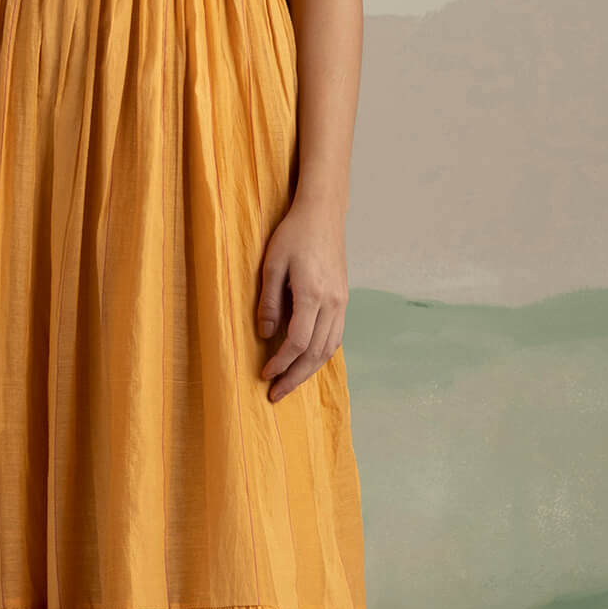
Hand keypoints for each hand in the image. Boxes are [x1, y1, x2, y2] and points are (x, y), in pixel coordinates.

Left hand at [254, 196, 348, 401]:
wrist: (323, 214)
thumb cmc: (293, 235)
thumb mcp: (272, 265)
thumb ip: (269, 302)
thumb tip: (265, 335)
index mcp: (312, 294)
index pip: (297, 341)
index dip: (280, 362)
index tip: (264, 374)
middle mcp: (332, 302)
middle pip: (315, 352)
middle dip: (295, 377)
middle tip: (276, 394)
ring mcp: (341, 302)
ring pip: (329, 348)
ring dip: (310, 370)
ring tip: (291, 383)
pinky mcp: (343, 299)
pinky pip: (336, 336)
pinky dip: (321, 354)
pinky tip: (308, 361)